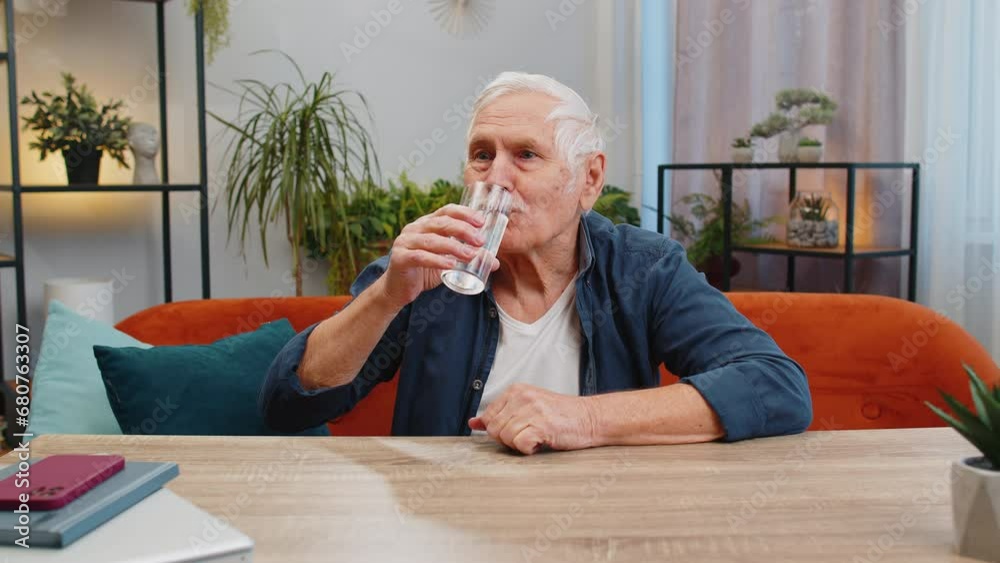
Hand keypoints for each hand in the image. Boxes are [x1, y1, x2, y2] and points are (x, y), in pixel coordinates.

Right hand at [379, 204, 499, 307]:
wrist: (398, 289)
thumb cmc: (425, 272)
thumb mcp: (448, 262)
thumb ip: (467, 258)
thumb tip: (494, 262)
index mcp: (426, 224)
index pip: (446, 211)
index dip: (464, 213)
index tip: (481, 221)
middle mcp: (415, 229)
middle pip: (441, 223)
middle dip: (463, 230)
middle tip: (480, 241)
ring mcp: (405, 242)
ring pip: (432, 240)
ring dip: (454, 247)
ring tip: (471, 255)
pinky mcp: (400, 258)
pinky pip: (421, 257)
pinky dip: (437, 260)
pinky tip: (451, 265)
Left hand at [468, 384, 598, 454]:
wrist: (591, 418)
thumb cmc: (561, 416)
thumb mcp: (527, 408)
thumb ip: (500, 414)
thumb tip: (474, 423)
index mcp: (516, 390)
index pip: (489, 416)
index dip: (500, 430)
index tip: (518, 430)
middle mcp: (522, 397)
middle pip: (494, 429)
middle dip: (508, 439)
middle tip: (528, 435)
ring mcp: (532, 410)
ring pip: (505, 438)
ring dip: (520, 444)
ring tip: (537, 437)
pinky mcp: (542, 425)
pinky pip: (520, 444)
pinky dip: (529, 449)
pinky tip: (541, 443)